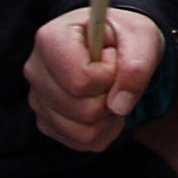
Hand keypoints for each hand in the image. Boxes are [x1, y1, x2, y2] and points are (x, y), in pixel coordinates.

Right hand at [24, 4, 163, 153]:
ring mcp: (38, 100)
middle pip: (81, 109)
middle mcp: (36, 71)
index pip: (80, 81)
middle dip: (111, 96)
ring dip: (109, 116)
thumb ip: (136, 67)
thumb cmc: (124, 35)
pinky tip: (105, 106)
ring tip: (110, 89)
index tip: (113, 56)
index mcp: (51, 39)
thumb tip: (119, 106)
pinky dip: (104, 130)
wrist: (117, 43)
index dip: (109, 75)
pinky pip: (82, 142)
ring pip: (82, 131)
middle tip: (114, 74)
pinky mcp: (47, 122)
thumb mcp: (141, 38)